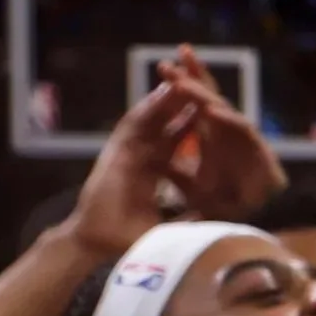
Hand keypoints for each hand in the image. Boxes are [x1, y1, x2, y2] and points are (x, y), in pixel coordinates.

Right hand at [62, 79, 213, 257]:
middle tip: (203, 81)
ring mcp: (128, 151)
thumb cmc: (126, 238)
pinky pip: (136, 123)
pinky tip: (166, 90)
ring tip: (188, 74)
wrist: (95, 241)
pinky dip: (151, 106)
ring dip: (170, 96)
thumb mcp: (171, 226)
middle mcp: (140, 156)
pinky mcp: (117, 151)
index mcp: (151, 170)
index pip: (177, 143)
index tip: (215, 115)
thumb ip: (191, 220)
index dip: (193, 127)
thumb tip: (219, 224)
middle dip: (184, 103)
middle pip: (166, 123)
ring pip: (153, 117)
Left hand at [162, 46, 285, 219]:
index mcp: (210, 134)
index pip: (195, 102)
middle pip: (209, 96)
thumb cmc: (222, 203)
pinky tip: (208, 111)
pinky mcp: (258, 149)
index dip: (183, 82)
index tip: (164, 65)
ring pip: (220, 108)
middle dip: (191, 76)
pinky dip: (226, 120)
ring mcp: (242, 138)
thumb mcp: (188, 186)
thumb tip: (156, 157)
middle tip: (172, 58)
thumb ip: (174, 170)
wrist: (248, 224)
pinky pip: (242, 129)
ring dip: (201, 94)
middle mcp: (226, 131)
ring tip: (180, 83)